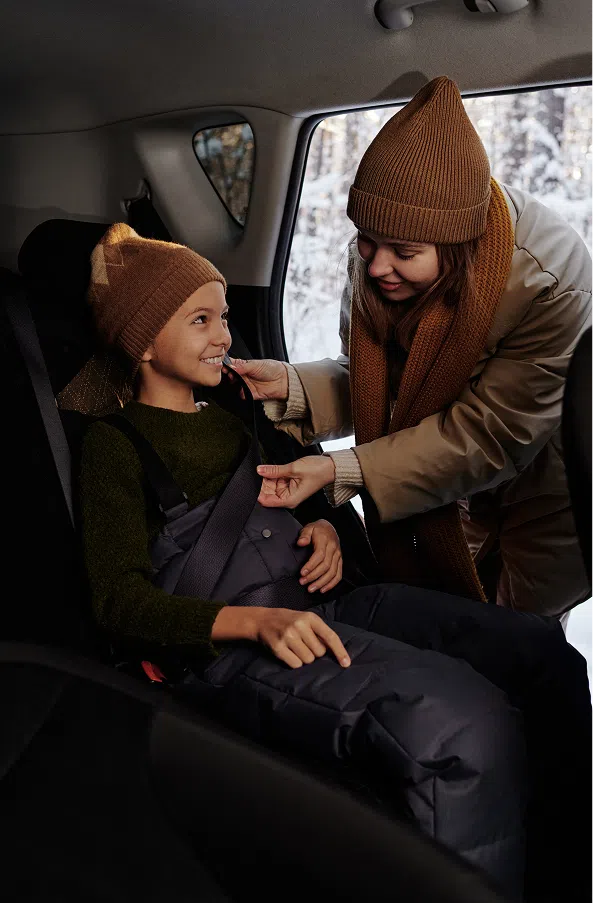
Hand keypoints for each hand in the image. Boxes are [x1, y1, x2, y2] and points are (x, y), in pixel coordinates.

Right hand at [211, 606, 349, 668]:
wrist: (261, 619)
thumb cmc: (288, 621)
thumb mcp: (305, 619)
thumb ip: (319, 632)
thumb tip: (334, 652)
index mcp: (310, 617)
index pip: (330, 636)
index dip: (340, 651)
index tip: (346, 664)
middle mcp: (300, 625)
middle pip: (319, 653)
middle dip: (314, 652)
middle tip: (303, 644)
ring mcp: (288, 636)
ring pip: (308, 660)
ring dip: (303, 658)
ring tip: (295, 647)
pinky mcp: (278, 647)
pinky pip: (295, 664)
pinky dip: (294, 662)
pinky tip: (287, 653)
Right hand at [223, 357, 287, 400]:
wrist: (282, 380)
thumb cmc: (271, 369)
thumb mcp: (255, 365)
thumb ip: (242, 367)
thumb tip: (231, 367)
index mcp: (244, 366)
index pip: (232, 365)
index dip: (227, 366)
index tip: (224, 367)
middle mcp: (244, 375)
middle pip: (232, 376)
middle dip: (230, 376)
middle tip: (231, 375)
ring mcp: (247, 384)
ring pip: (236, 386)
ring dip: (235, 385)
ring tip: (238, 382)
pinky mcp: (250, 393)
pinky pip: (243, 395)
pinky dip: (242, 393)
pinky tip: (244, 389)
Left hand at [257, 456, 335, 508]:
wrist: (330, 467)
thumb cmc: (318, 471)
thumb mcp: (294, 469)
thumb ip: (275, 470)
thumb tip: (260, 470)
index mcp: (289, 500)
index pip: (266, 501)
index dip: (257, 493)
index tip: (252, 483)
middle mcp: (288, 498)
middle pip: (266, 493)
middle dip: (262, 483)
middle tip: (260, 471)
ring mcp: (288, 491)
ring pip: (270, 486)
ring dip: (267, 477)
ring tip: (268, 468)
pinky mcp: (289, 484)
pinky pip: (276, 480)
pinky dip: (273, 474)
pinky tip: (273, 469)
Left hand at [297, 520, 341, 593]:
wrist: (329, 528)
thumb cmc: (317, 529)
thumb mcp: (309, 528)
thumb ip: (304, 535)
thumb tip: (301, 542)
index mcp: (325, 540)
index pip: (319, 555)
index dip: (311, 565)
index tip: (302, 573)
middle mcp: (334, 549)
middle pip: (326, 566)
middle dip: (314, 576)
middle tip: (303, 582)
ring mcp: (338, 556)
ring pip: (333, 572)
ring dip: (322, 582)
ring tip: (311, 588)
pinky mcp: (340, 561)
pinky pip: (338, 575)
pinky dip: (331, 584)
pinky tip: (323, 589)